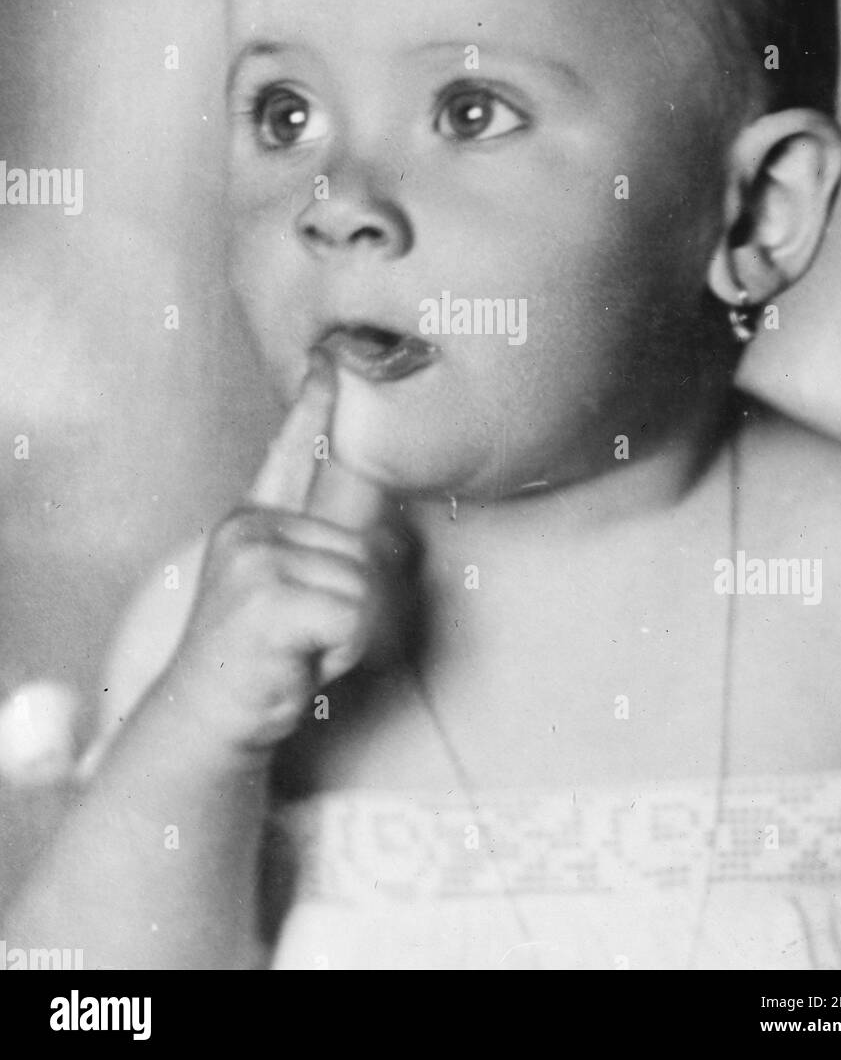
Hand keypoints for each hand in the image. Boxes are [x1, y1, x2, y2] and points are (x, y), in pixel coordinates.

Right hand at [160, 352, 391, 758]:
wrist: (207, 718)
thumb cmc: (261, 658)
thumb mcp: (294, 594)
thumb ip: (330, 554)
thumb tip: (396, 532)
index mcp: (259, 522)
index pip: (291, 453)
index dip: (314, 406)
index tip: (329, 358)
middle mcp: (252, 527)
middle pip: (367, 547)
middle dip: (357, 606)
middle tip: (308, 636)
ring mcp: (255, 555)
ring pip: (365, 583)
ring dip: (349, 633)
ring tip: (301, 646)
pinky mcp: (264, 594)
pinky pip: (354, 612)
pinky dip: (343, 650)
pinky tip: (301, 660)